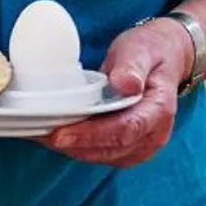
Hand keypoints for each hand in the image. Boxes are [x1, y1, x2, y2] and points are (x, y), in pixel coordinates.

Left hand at [41, 17, 190, 167]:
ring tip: (43, 135)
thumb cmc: (150, 51)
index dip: (91, 136)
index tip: (61, 134)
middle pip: (111, 149)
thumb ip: (132, 66)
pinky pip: (103, 154)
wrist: (164, 58)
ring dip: (73, 149)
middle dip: (74, 144)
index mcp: (159, 109)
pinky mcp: (130, 148)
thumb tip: (125, 84)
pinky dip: (79, 148)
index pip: (125, 129)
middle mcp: (155, 134)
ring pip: (104, 156)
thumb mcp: (140, 49)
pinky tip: (59, 135)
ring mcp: (143, 145)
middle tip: (41, 134)